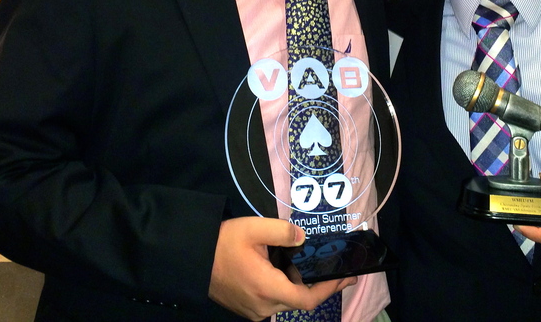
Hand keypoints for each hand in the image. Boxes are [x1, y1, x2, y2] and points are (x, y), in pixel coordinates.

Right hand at [208, 217, 356, 319]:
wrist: (194, 257)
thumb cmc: (223, 243)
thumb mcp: (254, 229)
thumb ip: (283, 231)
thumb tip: (303, 238)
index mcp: (267, 289)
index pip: (307, 299)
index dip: (330, 289)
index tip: (346, 278)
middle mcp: (263, 306)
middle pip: (299, 300)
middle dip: (319, 285)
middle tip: (335, 268)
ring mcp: (254, 311)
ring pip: (287, 301)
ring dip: (301, 285)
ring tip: (311, 264)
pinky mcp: (247, 308)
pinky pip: (274, 301)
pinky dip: (286, 287)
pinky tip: (287, 269)